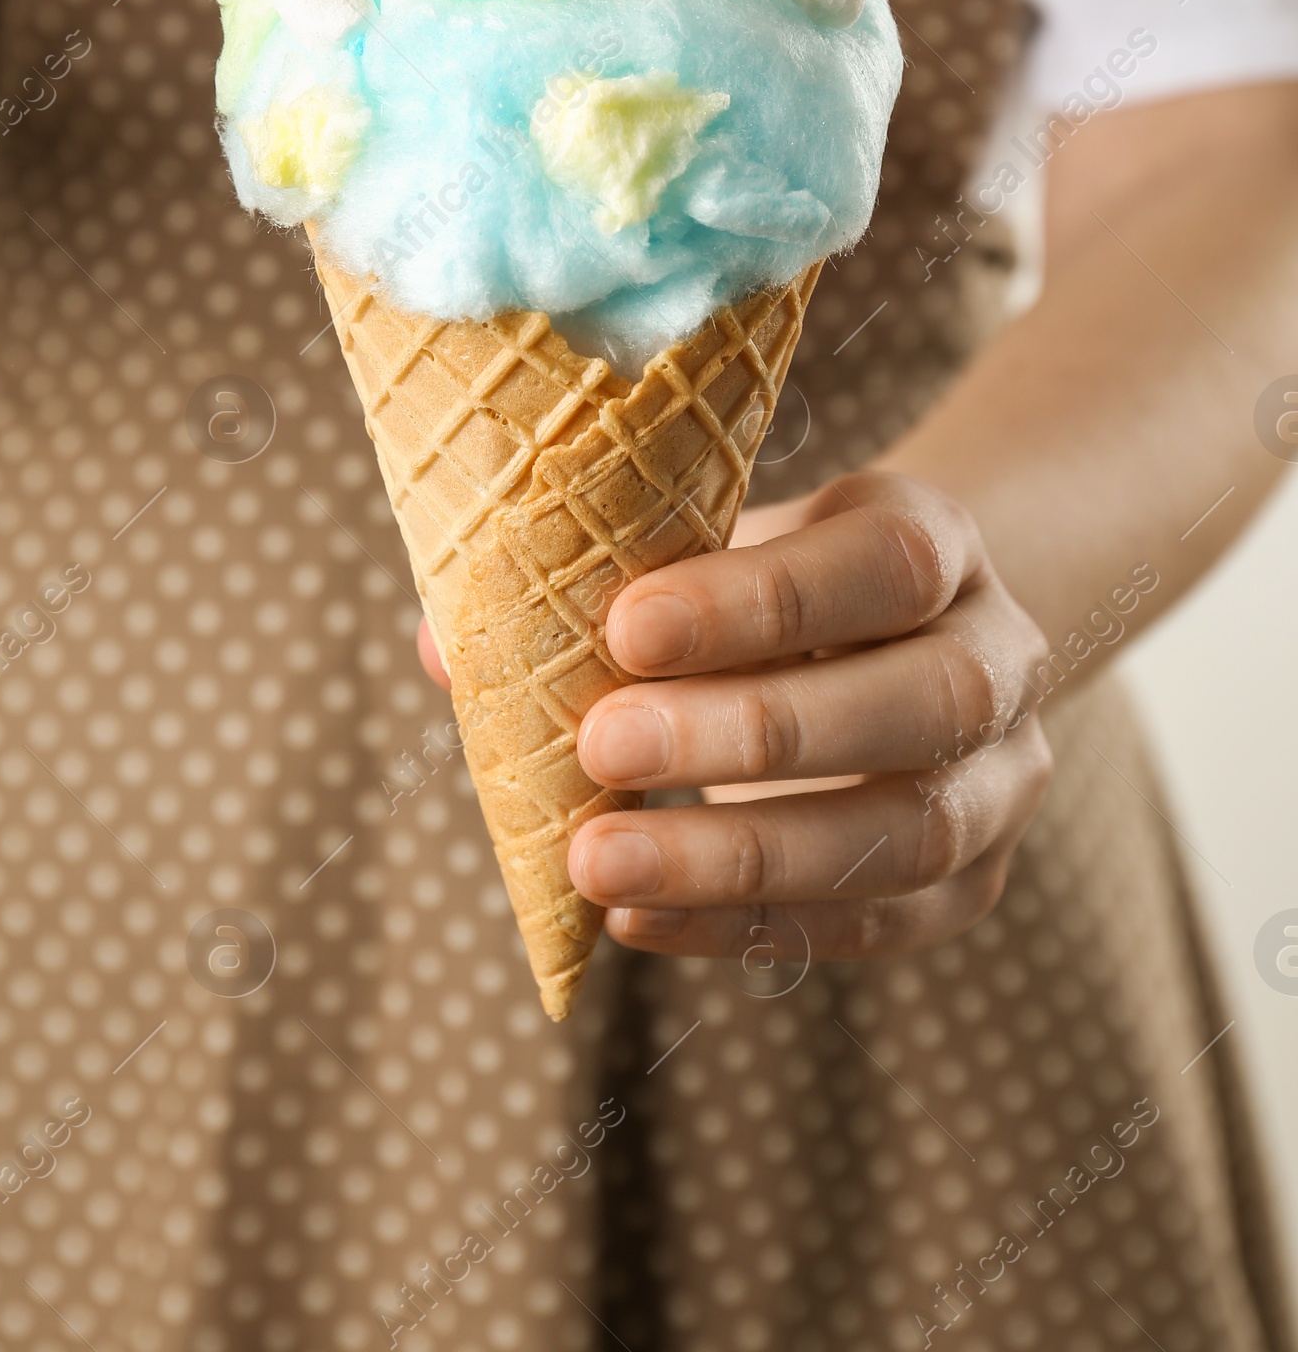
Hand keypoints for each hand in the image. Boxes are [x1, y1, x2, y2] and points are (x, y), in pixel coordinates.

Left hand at [566, 473, 1053, 959]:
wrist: (893, 639)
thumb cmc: (770, 584)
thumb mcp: (722, 544)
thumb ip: (622, 582)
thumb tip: (463, 655)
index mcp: (942, 539)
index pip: (885, 562)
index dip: (764, 598)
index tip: (628, 626)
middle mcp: (1001, 655)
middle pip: (923, 699)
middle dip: (755, 729)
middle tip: (602, 745)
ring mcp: (1003, 780)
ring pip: (910, 834)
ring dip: (743, 857)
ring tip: (599, 861)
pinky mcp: (972, 883)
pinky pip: (876, 924)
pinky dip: (746, 927)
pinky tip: (635, 916)